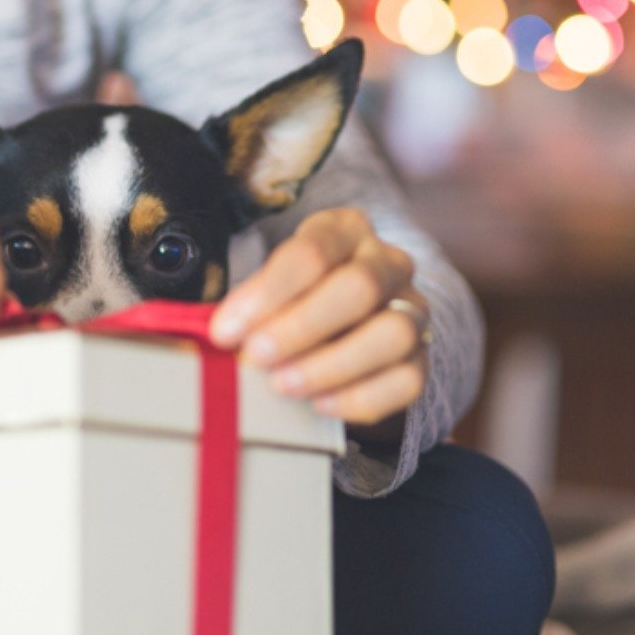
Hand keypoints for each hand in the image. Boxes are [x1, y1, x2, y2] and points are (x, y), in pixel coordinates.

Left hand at [209, 208, 428, 441]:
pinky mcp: (421, 358)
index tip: (224, 331)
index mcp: (344, 229)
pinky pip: (407, 380)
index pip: (312, 252)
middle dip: (301, 327)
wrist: (337, 331)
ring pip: (392, 333)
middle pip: (358, 287)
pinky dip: (362, 397)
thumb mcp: (263, 291)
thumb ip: (244, 309)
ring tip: (283, 386)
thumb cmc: (286, 304)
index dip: (266, 293)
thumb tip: (213, 337)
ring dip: (333, 364)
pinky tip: (320, 405)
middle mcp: (386, 262)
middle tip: (256, 358)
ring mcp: (412, 309)